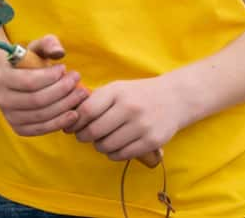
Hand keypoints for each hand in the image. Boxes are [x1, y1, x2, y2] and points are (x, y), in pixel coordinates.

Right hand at [0, 35, 87, 136]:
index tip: (65, 68)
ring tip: (80, 95)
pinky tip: (74, 113)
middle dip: (62, 91)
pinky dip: (60, 122)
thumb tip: (59, 52)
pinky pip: (42, 129)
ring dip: (65, 106)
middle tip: (78, 81)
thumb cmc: (28, 63)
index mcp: (2, 77)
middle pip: (37, 100)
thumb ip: (48, 44)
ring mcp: (10, 117)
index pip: (29, 81)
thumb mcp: (36, 48)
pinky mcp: (19, 129)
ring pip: (42, 115)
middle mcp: (2, 99)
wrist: (14, 83)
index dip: (51, 77)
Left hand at [69, 76, 183, 160]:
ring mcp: (142, 125)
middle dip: (83, 137)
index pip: (87, 110)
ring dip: (99, 147)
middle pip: (95, 130)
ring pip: (108, 145)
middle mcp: (129, 108)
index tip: (71, 127)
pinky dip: (113, 154)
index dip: (74, 122)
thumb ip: (96, 100)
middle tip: (83, 137)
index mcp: (117, 92)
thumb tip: (70, 117)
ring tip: (99, 142)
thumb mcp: (117, 88)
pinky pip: (123, 154)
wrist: (174, 98)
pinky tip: (113, 148)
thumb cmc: (138, 94)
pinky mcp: (152, 141)